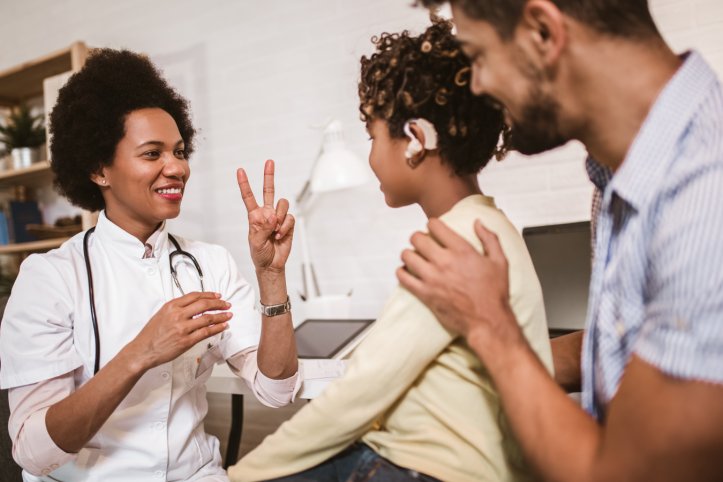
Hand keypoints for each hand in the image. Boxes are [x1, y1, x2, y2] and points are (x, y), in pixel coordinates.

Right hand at [127, 291, 231, 370]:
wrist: (143, 350)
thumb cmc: (151, 334)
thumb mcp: (161, 314)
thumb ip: (177, 308)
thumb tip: (193, 305)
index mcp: (171, 306)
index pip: (195, 296)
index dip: (209, 295)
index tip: (217, 296)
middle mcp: (177, 315)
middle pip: (204, 305)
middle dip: (219, 303)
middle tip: (226, 304)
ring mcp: (182, 328)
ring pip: (208, 318)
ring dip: (221, 316)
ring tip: (228, 315)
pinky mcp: (186, 341)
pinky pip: (206, 332)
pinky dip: (217, 328)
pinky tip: (223, 326)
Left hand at [237, 160, 293, 272]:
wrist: (272, 265)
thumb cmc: (260, 254)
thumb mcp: (255, 242)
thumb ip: (263, 228)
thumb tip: (273, 217)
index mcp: (254, 216)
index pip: (248, 197)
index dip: (244, 184)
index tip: (240, 171)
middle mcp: (266, 213)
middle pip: (268, 190)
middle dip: (269, 176)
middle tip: (269, 162)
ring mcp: (278, 218)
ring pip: (282, 204)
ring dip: (280, 217)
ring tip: (275, 231)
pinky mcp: (288, 224)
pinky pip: (290, 218)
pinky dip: (285, 227)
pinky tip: (280, 235)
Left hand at [396, 218, 515, 343]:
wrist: (487, 321)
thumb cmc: (495, 293)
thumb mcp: (500, 262)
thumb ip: (489, 239)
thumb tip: (478, 222)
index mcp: (462, 250)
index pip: (435, 226)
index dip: (432, 224)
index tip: (433, 228)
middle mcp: (445, 262)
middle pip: (417, 238)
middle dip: (418, 237)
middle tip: (422, 242)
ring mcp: (433, 278)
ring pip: (407, 255)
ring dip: (409, 253)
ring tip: (414, 256)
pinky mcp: (425, 293)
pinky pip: (403, 277)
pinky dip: (402, 272)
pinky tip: (407, 271)